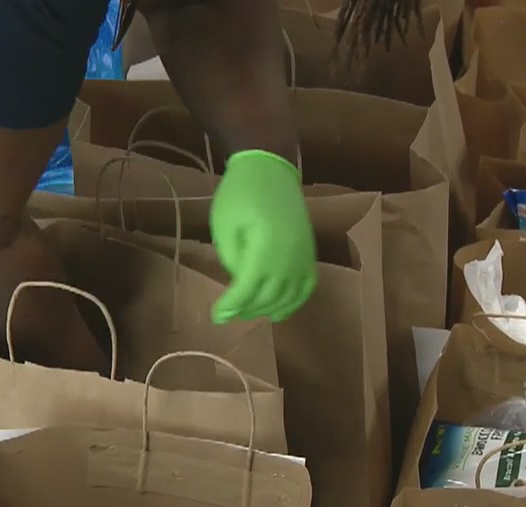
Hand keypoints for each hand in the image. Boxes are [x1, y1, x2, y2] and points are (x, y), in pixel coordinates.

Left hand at [209, 150, 316, 323]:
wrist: (269, 169)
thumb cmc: (239, 195)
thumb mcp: (224, 227)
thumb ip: (232, 260)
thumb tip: (240, 286)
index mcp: (266, 245)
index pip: (248, 288)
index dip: (231, 306)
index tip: (216, 317)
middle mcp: (290, 255)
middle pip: (269, 296)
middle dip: (246, 310)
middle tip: (228, 316)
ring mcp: (304, 255)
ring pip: (289, 297)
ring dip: (267, 310)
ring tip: (247, 313)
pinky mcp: (310, 253)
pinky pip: (307, 287)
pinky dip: (294, 302)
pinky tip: (278, 311)